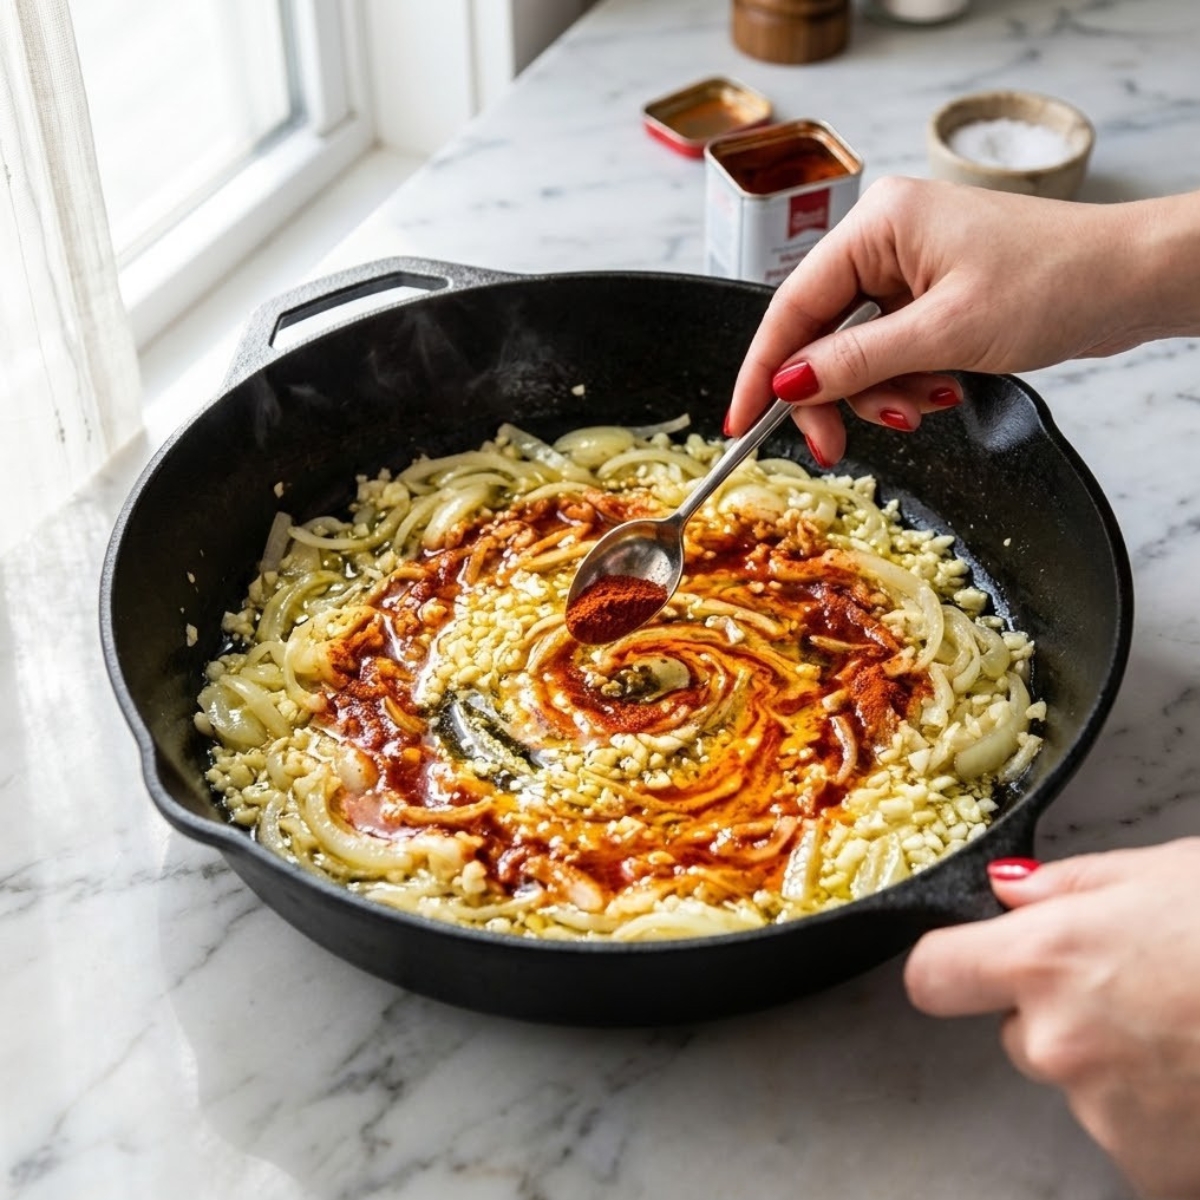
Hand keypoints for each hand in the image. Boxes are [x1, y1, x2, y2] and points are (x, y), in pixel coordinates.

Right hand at [726, 176, 1199, 465]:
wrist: (1133, 279)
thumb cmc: (1054, 282)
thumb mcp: (945, 331)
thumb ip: (858, 361)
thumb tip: (788, 386)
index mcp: (877, 225)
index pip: (792, 307)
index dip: (763, 371)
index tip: (741, 424)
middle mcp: (884, 241)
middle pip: (820, 336)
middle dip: (837, 395)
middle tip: (841, 447)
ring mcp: (908, 269)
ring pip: (856, 354)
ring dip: (883, 393)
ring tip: (931, 400)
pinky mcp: (930, 297)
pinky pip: (891, 353)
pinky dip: (908, 383)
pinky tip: (946, 385)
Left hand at [905, 840, 1199, 1199]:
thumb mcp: (1163, 874)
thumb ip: (1071, 886)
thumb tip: (1010, 891)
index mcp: (1046, 960)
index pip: (934, 976)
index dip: (953, 968)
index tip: (969, 967)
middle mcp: (1059, 1044)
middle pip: (1021, 1034)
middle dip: (1065, 1016)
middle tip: (1146, 995)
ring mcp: (1107, 1118)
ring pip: (1084, 1088)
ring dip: (1122, 1071)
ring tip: (1196, 1036)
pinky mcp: (1157, 1172)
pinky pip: (1138, 1142)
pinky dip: (1168, 1123)